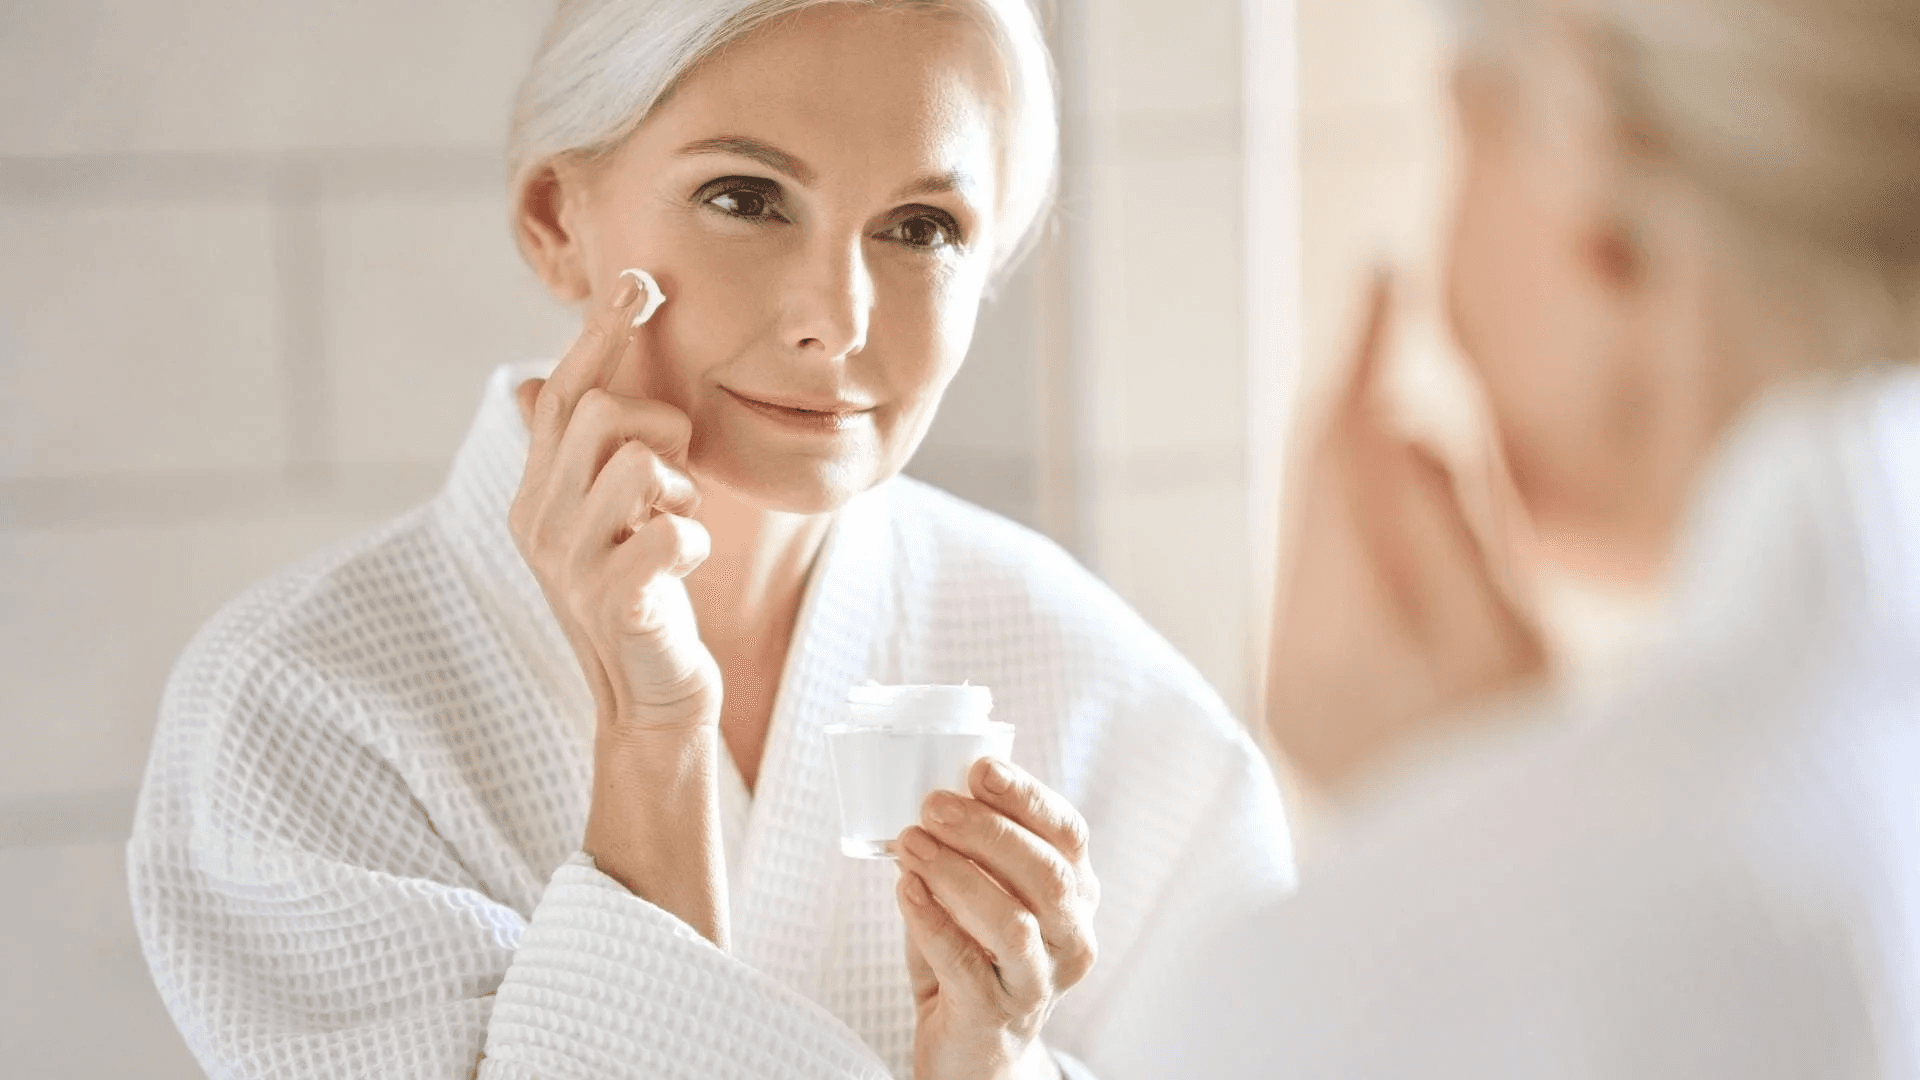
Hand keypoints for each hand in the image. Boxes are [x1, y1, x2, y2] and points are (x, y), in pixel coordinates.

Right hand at [510, 269, 719, 735]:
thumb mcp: (604, 517)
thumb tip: (533, 382)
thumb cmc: (639, 595)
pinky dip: (692, 541)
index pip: (562, 393)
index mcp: (537, 492)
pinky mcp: (612, 601)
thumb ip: (579, 454)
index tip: (639, 280)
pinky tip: (683, 567)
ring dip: (678, 491)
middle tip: (673, 482)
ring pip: (637, 462)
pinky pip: (670, 531)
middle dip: (660, 428)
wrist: (649, 697)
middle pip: (602, 414)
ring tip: (672, 527)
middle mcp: (539, 520)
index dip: (600, 334)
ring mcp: (570, 563)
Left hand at [895, 758, 1098, 1079]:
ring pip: (1013, 920)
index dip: (1028, 797)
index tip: (982, 768)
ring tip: (911, 844)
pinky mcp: (997, 1015)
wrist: (973, 1052)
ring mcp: (1039, 981)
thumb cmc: (976, 957)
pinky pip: (965, 963)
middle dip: (988, 831)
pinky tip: (906, 890)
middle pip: (1047, 873)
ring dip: (956, 873)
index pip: (1068, 835)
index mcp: (1076, 895)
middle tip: (934, 806)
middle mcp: (1072, 938)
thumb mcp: (985, 897)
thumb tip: (932, 795)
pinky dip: (931, 920)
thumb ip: (972, 852)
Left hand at [1265, 271, 1546, 793]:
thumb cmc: (1539, 768)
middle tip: (1384, 317)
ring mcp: (1288, 685)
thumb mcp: (1521, 636)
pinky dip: (1347, 532)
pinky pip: (1310, 583)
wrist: (1495, 904)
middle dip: (1350, 405)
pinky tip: (1390, 510)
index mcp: (1373, 634)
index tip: (1379, 271)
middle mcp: (1304, 657)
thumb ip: (1453, 524)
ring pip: (1307, 532)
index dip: (1357, 354)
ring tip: (1404, 414)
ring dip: (1351, 468)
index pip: (1342, 455)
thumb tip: (1397, 424)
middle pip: (1311, 489)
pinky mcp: (1290, 703)